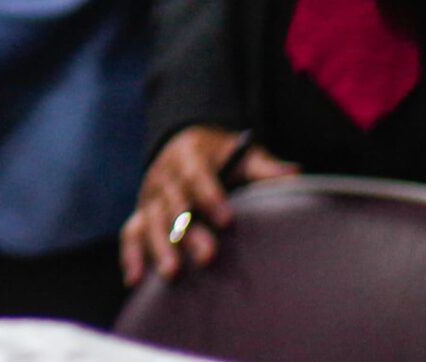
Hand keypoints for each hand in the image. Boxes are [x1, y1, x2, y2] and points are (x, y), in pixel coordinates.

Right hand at [120, 125, 297, 286]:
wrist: (184, 145)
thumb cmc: (222, 155)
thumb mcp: (243, 154)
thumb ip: (264, 167)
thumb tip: (294, 175)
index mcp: (188, 155)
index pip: (196, 175)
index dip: (209, 196)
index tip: (227, 219)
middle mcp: (164, 176)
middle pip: (173, 204)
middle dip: (188, 230)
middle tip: (207, 256)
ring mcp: (149, 196)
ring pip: (151, 221)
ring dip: (160, 247)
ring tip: (172, 273)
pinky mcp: (141, 214)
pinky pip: (131, 233)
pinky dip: (130, 255)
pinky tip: (134, 280)